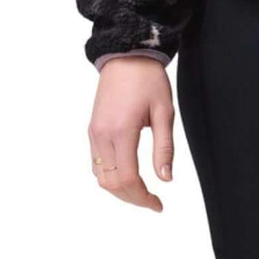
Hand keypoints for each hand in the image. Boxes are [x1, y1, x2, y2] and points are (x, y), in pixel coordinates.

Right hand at [87, 56, 174, 211]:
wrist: (127, 54)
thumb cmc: (149, 79)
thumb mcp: (164, 111)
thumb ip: (164, 147)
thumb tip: (166, 179)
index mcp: (122, 131)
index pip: (127, 179)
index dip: (142, 198)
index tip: (158, 204)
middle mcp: (102, 135)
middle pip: (111, 184)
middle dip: (132, 198)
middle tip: (153, 201)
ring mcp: (94, 132)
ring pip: (100, 176)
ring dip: (119, 190)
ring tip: (141, 192)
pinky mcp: (93, 129)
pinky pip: (96, 163)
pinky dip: (109, 176)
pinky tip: (126, 175)